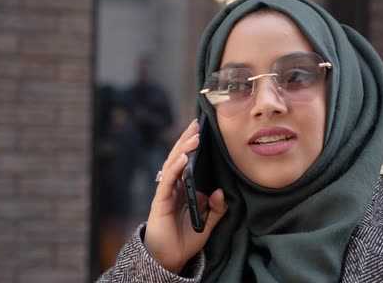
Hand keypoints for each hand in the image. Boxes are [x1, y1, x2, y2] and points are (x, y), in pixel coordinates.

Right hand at [144, 119, 227, 273]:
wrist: (170, 258)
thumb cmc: (186, 239)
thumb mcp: (209, 223)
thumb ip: (217, 209)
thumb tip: (221, 191)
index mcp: (184, 188)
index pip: (188, 161)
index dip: (193, 146)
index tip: (203, 129)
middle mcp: (174, 187)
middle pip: (179, 157)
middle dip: (188, 140)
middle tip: (198, 124)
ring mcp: (166, 192)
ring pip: (173, 164)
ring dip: (183, 149)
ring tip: (194, 137)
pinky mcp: (160, 201)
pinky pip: (168, 181)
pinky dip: (175, 168)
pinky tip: (184, 158)